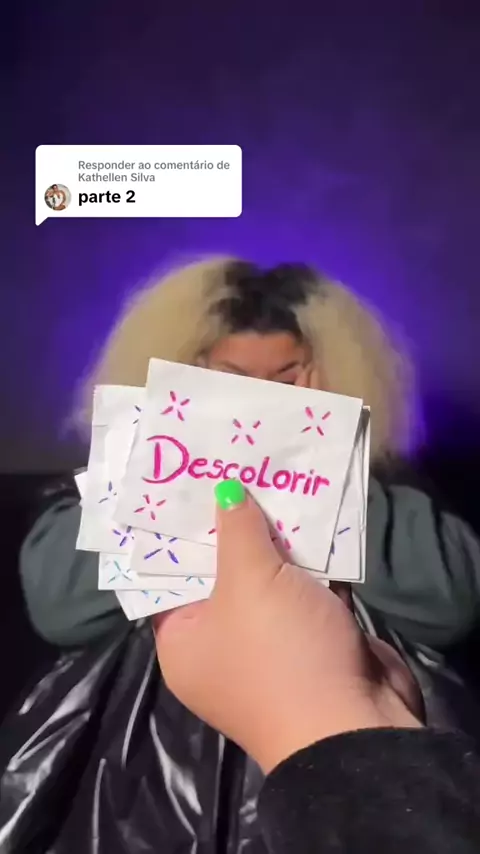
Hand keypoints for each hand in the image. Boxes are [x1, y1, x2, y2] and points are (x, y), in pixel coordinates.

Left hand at [153, 481, 421, 773]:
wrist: (357, 725)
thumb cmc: (281, 653)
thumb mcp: (249, 583)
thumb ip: (236, 531)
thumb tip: (225, 490)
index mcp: (184, 642)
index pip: (169, 578)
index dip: (180, 531)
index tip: (188, 484)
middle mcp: (220, 646)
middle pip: (220, 573)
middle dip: (234, 525)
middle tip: (236, 468)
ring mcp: (270, 645)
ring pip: (268, 579)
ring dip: (278, 538)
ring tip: (276, 477)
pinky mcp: (313, 641)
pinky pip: (306, 591)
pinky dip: (313, 560)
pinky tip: (316, 513)